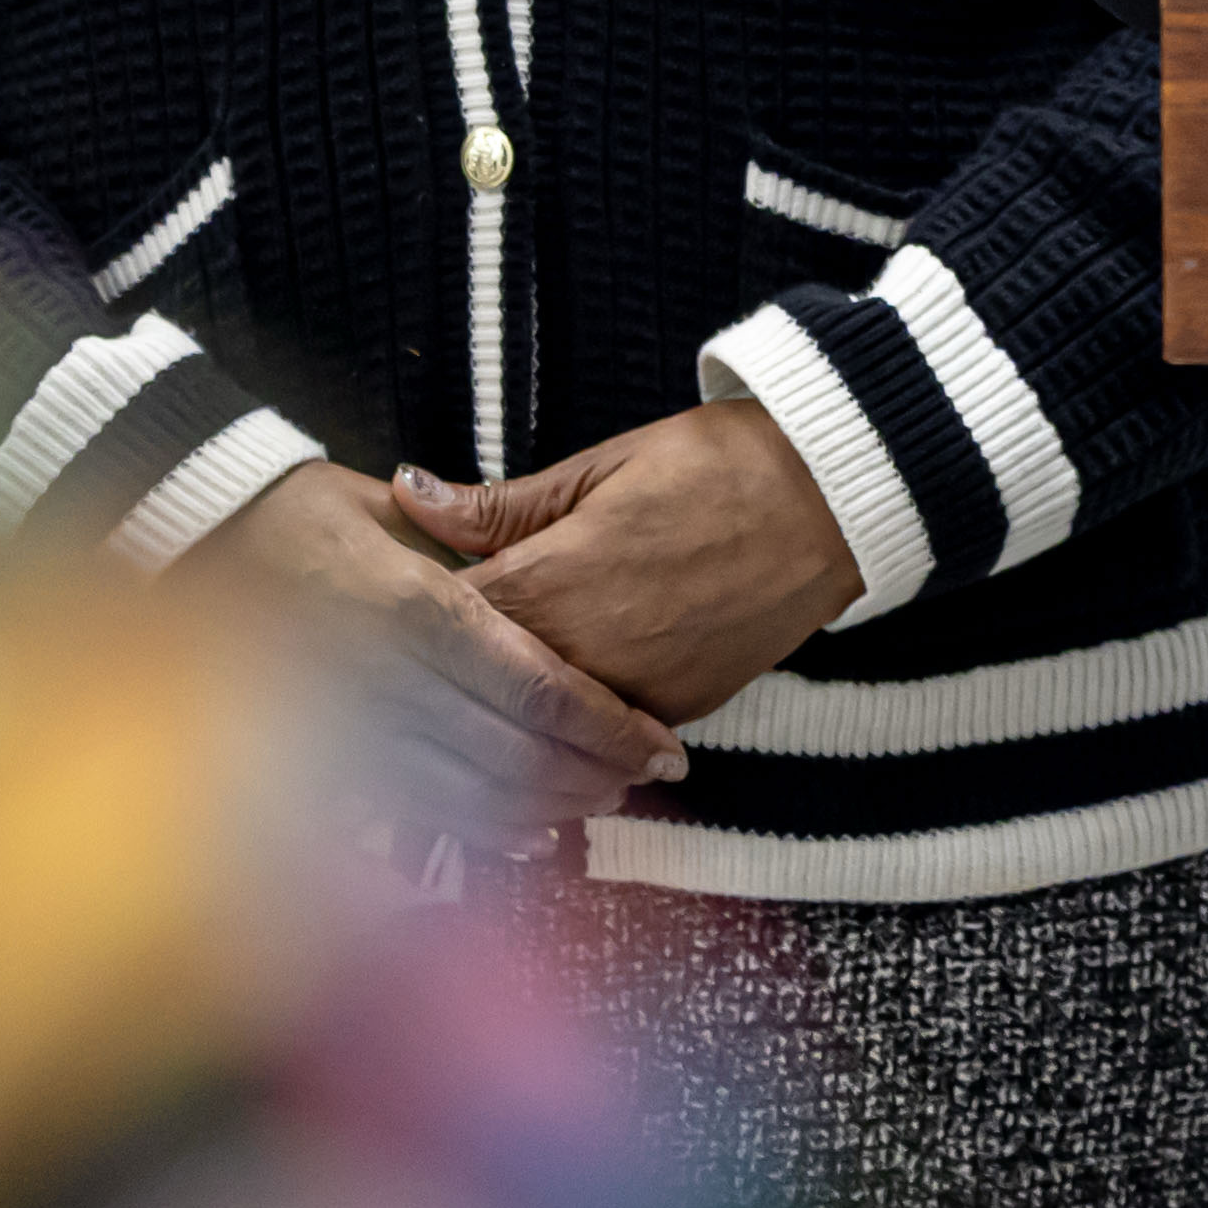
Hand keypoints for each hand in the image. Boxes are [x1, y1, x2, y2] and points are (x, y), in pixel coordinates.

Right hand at [188, 461, 680, 835]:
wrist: (177, 556)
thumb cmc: (287, 515)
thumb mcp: (378, 505)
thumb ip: (463, 537)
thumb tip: (544, 556)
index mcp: (411, 610)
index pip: (534, 687)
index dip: (606, 726)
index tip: (661, 745)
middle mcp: (382, 683)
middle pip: (514, 757)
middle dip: (592, 777)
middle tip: (646, 777)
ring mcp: (347, 732)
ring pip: (469, 801)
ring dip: (546, 811)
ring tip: (601, 800)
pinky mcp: (317, 762)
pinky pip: (411, 816)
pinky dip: (479, 832)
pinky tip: (527, 834)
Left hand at [393, 401, 863, 725]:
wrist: (831, 502)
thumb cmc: (716, 466)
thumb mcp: (602, 466)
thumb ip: (499, 504)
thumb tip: (408, 494)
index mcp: (549, 581)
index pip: (441, 627)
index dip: (403, 628)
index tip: (376, 625)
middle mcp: (583, 653)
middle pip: (476, 695)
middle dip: (437, 688)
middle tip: (397, 684)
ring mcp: (631, 692)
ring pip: (534, 733)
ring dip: (496, 726)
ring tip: (458, 718)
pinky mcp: (674, 713)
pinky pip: (598, 741)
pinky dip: (566, 738)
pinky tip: (541, 730)